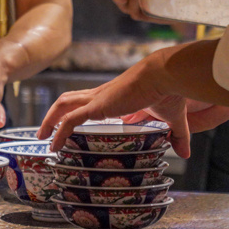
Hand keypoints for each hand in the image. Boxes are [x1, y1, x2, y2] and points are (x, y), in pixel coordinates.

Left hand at [35, 46, 228, 157]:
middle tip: (45, 132)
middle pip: (69, 100)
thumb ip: (177, 135)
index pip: (90, 103)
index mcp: (114, 98)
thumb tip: (186, 153)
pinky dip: (59, 130)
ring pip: (64, 105)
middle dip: (55, 115)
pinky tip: (54, 144)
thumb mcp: (173, 119)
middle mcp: (101, 96)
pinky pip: (71, 119)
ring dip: (50, 120)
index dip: (79, 114)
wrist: (165, 76)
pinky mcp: (98, 106)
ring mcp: (98, 100)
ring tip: (42, 136)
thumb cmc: (169, 92)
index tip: (73, 130)